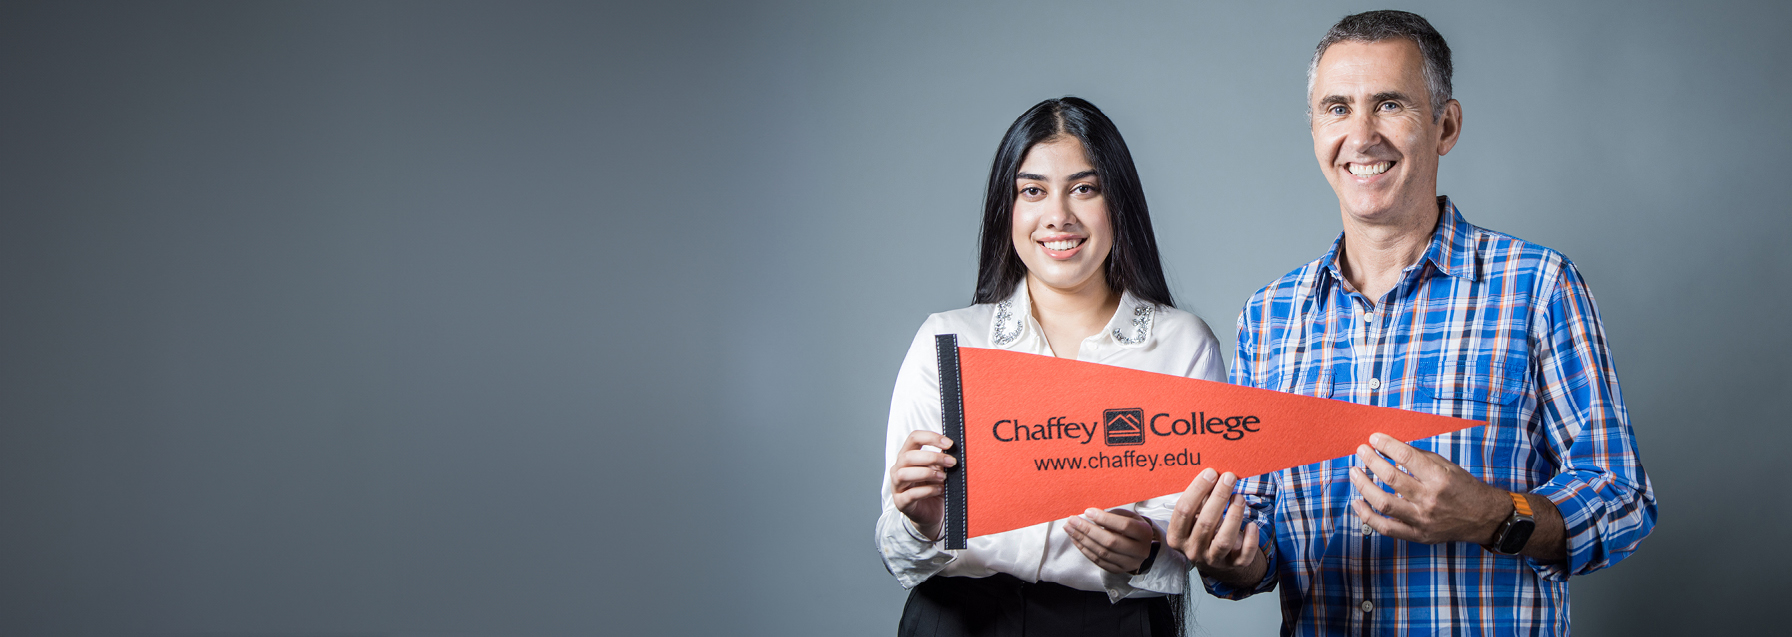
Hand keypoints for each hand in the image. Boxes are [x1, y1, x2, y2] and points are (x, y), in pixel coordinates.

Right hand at [888, 430, 955, 540]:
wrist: (931, 514)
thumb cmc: (934, 488)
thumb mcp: (939, 470)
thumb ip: (942, 459)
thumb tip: (954, 448)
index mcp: (907, 456)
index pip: (914, 438)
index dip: (931, 438)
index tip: (949, 444)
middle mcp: (898, 469)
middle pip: (908, 456)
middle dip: (932, 457)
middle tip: (951, 462)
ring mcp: (897, 486)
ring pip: (904, 474)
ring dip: (927, 473)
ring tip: (943, 478)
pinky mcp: (901, 502)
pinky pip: (910, 494)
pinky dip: (927, 490)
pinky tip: (939, 490)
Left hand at [1065, 508, 1156, 573]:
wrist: (1143, 549)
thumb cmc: (1133, 528)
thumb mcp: (1131, 517)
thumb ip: (1114, 515)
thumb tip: (1091, 514)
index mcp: (1144, 533)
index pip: (1124, 526)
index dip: (1105, 518)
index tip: (1087, 511)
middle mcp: (1139, 551)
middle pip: (1110, 541)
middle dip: (1088, 530)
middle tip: (1072, 520)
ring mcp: (1128, 563)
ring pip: (1102, 553)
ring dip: (1082, 539)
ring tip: (1069, 528)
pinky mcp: (1117, 570)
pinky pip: (1098, 561)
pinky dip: (1084, 549)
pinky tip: (1075, 539)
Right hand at [1166, 468, 1264, 586]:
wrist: (1217, 557)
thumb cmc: (1203, 529)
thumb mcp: (1195, 516)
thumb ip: (1199, 499)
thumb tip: (1211, 473)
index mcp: (1177, 536)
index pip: (1183, 511)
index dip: (1197, 490)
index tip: (1210, 473)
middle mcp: (1192, 550)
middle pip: (1205, 523)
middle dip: (1219, 497)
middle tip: (1229, 478)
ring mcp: (1212, 560)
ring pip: (1224, 540)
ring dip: (1234, 516)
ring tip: (1239, 497)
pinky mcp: (1233, 565)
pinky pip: (1243, 555)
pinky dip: (1250, 540)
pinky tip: (1253, 525)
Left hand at [1349, 432, 1508, 544]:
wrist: (1483, 517)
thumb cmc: (1463, 488)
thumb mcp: (1447, 466)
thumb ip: (1419, 457)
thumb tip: (1390, 446)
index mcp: (1440, 478)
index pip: (1406, 457)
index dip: (1386, 445)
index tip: (1374, 438)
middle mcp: (1430, 499)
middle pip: (1391, 478)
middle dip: (1371, 461)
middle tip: (1361, 451)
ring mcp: (1422, 519)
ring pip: (1384, 503)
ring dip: (1364, 485)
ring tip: (1354, 472)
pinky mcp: (1417, 534)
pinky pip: (1385, 528)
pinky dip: (1367, 516)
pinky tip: (1357, 502)